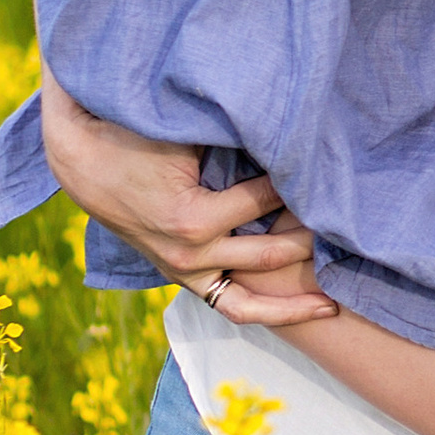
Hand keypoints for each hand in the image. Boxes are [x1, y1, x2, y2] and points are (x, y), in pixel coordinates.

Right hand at [38, 73, 332, 323]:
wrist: (80, 161)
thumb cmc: (133, 135)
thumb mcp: (181, 131)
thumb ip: (231, 135)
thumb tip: (286, 122)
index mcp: (193, 218)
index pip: (267, 200)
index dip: (301, 182)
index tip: (332, 169)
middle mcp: (191, 254)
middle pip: (274, 252)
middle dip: (315, 237)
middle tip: (354, 225)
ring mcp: (186, 271)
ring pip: (254, 299)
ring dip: (298, 295)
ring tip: (340, 296)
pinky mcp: (184, 277)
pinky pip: (233, 307)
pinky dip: (271, 312)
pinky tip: (312, 310)